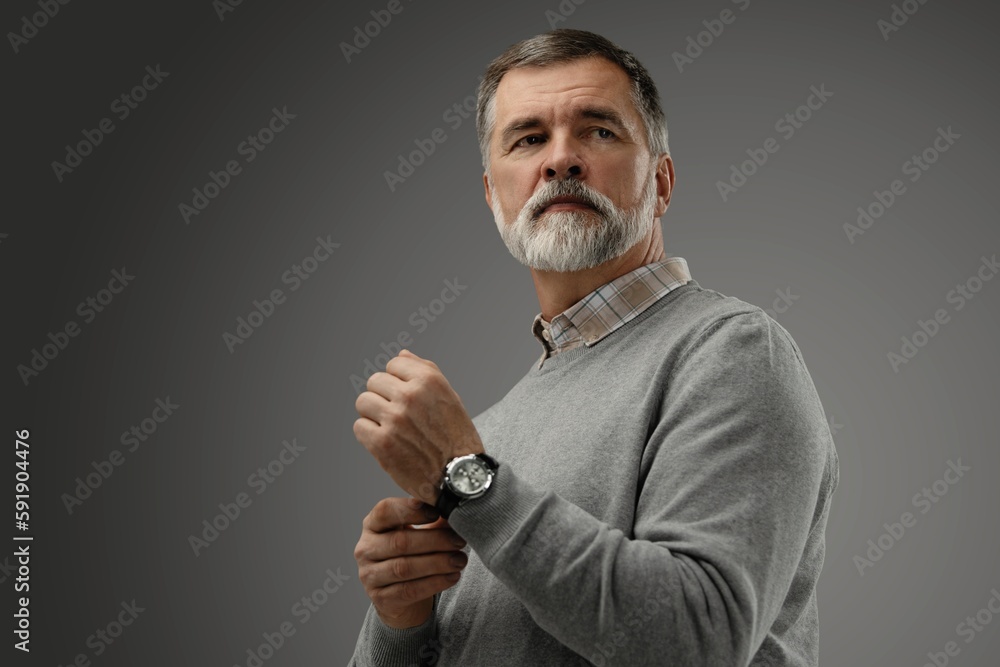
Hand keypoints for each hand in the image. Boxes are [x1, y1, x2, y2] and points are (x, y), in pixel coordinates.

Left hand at [354, 349, 484, 504]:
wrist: (460, 475)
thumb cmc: (456, 437)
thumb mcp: (449, 396)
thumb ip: (425, 371)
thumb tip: (401, 354)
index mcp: (428, 380)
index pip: (393, 364)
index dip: (398, 381)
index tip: (406, 397)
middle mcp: (411, 396)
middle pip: (374, 382)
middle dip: (383, 396)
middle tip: (397, 415)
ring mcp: (395, 419)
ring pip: (363, 402)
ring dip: (373, 414)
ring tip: (391, 428)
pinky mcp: (382, 442)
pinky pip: (359, 427)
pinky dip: (369, 435)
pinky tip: (386, 442)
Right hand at [354, 497, 467, 628]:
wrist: (400, 595)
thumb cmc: (410, 555)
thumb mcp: (417, 532)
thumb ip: (434, 520)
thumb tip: (455, 512)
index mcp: (373, 524)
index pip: (385, 511)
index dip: (411, 510)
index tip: (437, 512)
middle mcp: (365, 548)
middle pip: (399, 542)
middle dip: (435, 541)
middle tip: (459, 541)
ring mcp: (369, 575)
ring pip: (404, 568)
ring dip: (437, 563)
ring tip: (460, 560)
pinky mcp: (380, 598)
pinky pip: (409, 590)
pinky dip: (434, 583)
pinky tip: (452, 577)